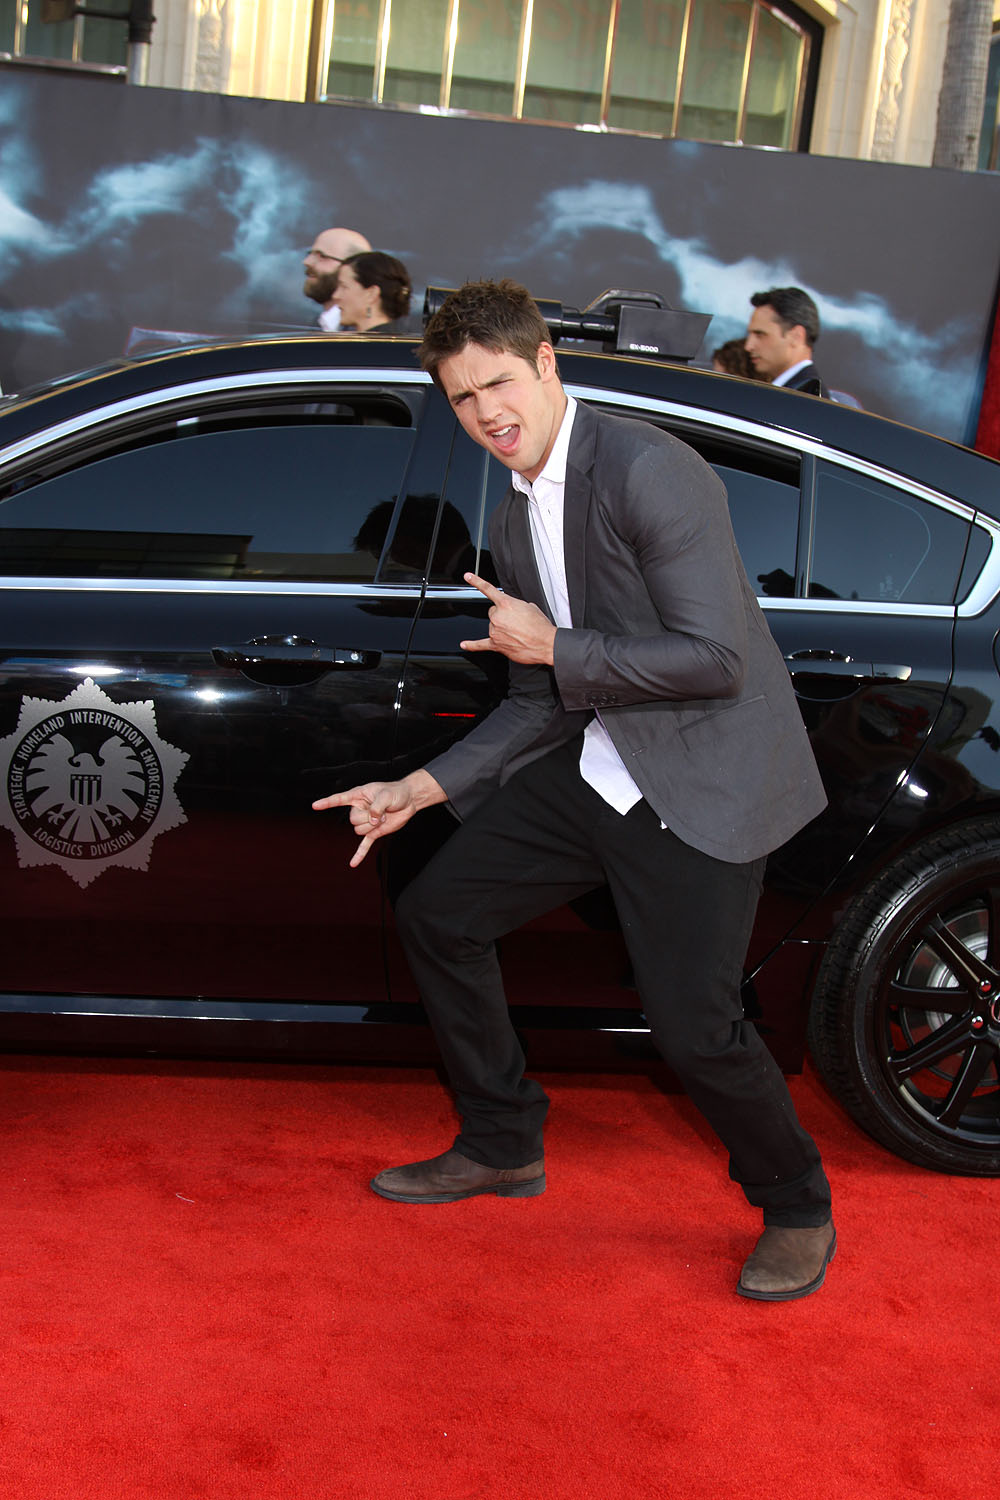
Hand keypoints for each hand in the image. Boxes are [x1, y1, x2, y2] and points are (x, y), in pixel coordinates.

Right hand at [312, 774, 437, 866]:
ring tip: (383, 816)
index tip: (315, 805)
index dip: (327, 803)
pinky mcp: (374, 832)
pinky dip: (359, 855)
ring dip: (373, 826)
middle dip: (368, 817)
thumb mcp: (386, 795)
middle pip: (352, 820)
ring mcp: (366, 822)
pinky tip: (353, 864)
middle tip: (382, 810)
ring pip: (359, 830)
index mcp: (358, 796)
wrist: (409, 801)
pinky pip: (364, 845)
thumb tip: (372, 822)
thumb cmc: (396, 792)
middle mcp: (359, 809)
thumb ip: (376, 807)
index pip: (339, 799)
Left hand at [461, 573, 556, 664]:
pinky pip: (480, 645)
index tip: (468, 576)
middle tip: (515, 621)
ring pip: (492, 626)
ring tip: (516, 633)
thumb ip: (516, 606)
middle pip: (492, 612)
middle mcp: (497, 617)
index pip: (488, 589)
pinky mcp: (496, 645)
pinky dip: (472, 645)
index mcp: (506, 604)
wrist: (546, 644)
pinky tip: (465, 644)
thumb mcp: (530, 607)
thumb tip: (513, 612)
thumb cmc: (541, 627)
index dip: (476, 581)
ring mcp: (495, 631)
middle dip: (502, 615)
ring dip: (501, 628)